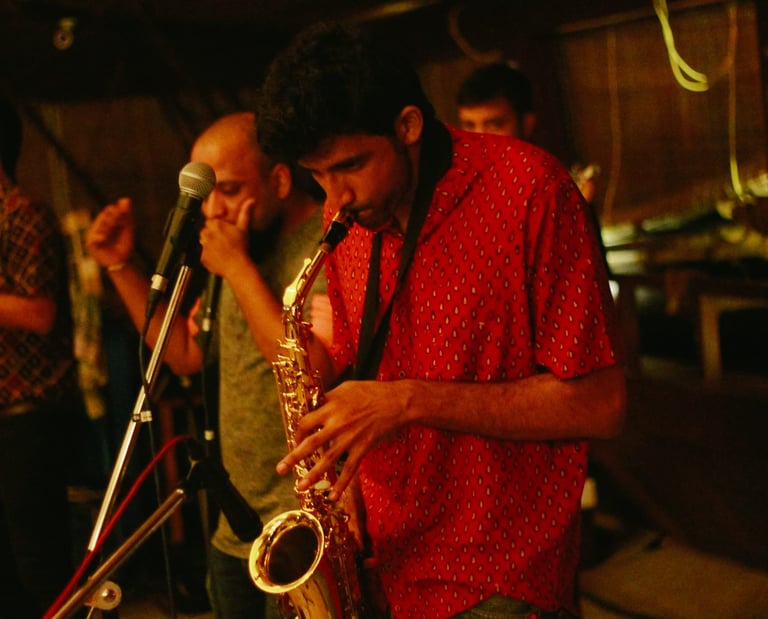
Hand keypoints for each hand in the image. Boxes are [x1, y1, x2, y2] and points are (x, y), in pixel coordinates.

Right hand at [85, 197, 134, 267]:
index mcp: (107, 221)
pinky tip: (104, 237)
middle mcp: (99, 226)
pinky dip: (99, 236)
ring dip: (107, 226)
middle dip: (112, 218)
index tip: (123, 215)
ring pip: (99, 225)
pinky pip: (93, 237)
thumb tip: (126, 199)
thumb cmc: (124, 245)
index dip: (116, 211)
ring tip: (113, 229)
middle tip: (118, 222)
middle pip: (103, 216)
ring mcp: (94, 235)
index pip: (109, 210)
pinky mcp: (90, 244)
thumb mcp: (127, 228)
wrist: (122, 261)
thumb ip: (126, 214)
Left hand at [199, 199, 254, 277]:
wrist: (237, 267)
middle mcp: (206, 234)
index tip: (224, 232)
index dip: (218, 226)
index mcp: (215, 225)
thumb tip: (251, 201)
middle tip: (224, 241)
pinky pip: (202, 253)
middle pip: (206, 231)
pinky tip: (218, 256)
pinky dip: (208, 254)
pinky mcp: (201, 257)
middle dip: (213, 234)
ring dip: (210, 244)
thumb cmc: (241, 248)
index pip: (211, 222)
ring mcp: (203, 245)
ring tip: (221, 249)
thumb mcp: (243, 228)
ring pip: (203, 241)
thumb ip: (245, 213)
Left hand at [276, 380, 409, 500]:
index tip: (295, 439)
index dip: (297, 432)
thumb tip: (316, 404)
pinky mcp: (363, 447)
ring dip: (313, 474)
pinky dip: (341, 484)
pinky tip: (332, 497)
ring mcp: (350, 437)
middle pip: (311, 443)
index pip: (306, 421)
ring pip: (327, 459)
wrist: (398, 401)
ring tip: (300, 487)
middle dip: (293, 457)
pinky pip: (350, 469)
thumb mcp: (346, 387)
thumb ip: (329, 398)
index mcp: (331, 406)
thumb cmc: (372, 391)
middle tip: (280, 469)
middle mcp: (337, 423)